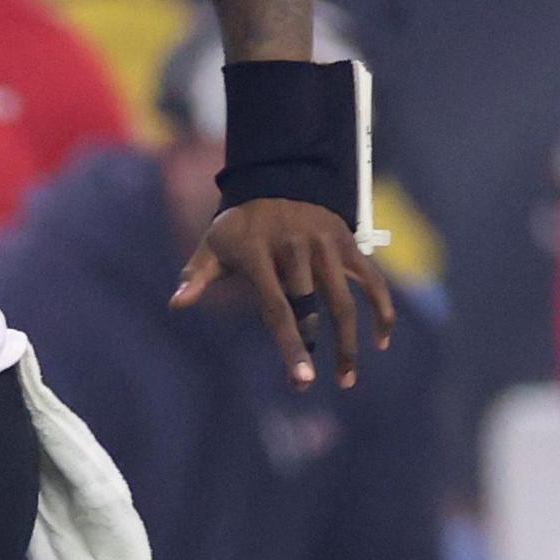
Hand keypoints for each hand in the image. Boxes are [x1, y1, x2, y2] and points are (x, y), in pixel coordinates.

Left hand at [175, 197, 396, 388]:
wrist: (281, 177)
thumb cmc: (242, 224)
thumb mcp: (214, 244)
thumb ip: (197, 274)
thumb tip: (177, 304)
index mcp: (260, 252)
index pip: (277, 307)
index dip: (291, 345)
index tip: (301, 380)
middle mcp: (296, 248)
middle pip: (311, 308)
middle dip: (312, 349)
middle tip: (307, 382)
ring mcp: (326, 245)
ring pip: (345, 302)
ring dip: (349, 343)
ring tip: (347, 378)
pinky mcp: (349, 243)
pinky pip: (373, 280)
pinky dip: (382, 310)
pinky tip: (382, 340)